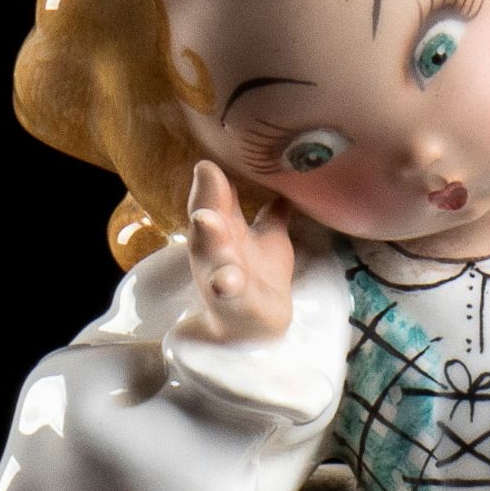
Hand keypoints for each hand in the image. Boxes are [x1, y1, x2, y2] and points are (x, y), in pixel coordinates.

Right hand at [185, 160, 297, 343]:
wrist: (259, 328)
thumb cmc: (260, 278)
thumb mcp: (268, 239)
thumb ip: (271, 212)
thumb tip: (284, 179)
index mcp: (222, 232)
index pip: (212, 200)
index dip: (210, 183)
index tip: (208, 162)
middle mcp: (214, 251)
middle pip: (206, 222)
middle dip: (205, 201)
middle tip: (205, 176)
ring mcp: (220, 277)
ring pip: (211, 256)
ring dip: (210, 238)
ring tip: (207, 220)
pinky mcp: (233, 304)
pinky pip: (227, 295)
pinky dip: (226, 286)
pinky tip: (228, 280)